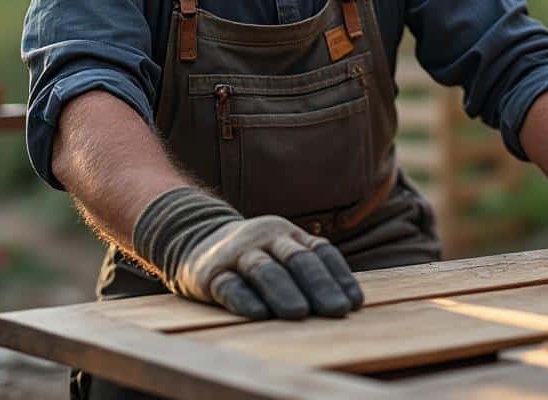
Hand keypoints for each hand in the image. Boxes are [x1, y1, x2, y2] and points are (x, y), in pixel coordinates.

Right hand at [133, 187, 363, 319]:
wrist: (194, 241)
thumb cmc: (252, 256)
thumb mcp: (280, 251)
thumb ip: (309, 267)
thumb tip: (346, 301)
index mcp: (287, 233)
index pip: (320, 252)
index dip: (339, 276)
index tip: (354, 302)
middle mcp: (265, 238)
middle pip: (296, 259)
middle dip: (319, 286)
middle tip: (336, 310)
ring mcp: (237, 253)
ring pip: (264, 269)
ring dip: (284, 292)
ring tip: (300, 313)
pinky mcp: (211, 274)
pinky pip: (229, 285)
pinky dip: (245, 299)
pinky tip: (259, 314)